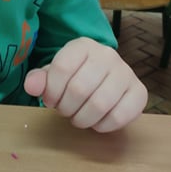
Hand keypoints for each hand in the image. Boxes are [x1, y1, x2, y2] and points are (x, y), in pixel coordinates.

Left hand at [24, 37, 147, 132]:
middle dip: (66, 108)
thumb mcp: (54, 75)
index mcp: (83, 46)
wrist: (104, 77)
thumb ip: (39, 79)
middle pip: (79, 89)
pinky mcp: (139, 92)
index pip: (61, 69)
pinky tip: (97, 122)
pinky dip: (103, 126)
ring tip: (79, 117)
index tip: (51, 100)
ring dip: (83, 119)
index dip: (51, 92)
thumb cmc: (75, 77)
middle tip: (66, 111)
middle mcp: (107, 55)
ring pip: (100, 104)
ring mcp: (126, 72)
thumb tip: (31, 86)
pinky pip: (120, 116)